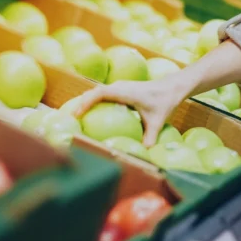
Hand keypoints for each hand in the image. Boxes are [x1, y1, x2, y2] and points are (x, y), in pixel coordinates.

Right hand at [73, 75, 193, 145]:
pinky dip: (93, 102)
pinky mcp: (121, 90)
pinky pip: (102, 95)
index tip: (76, 114)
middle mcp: (119, 87)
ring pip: (96, 92)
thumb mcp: (157, 121)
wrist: (172, 87)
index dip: (86, 102)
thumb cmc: (164, 102)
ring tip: (73, 118)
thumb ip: (149, 138)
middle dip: (79, 104)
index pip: (100, 93)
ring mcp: (119, 87)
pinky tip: (90, 116)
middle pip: (93, 92)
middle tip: (68, 119)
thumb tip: (143, 154)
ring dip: (85, 102)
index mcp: (125, 92)